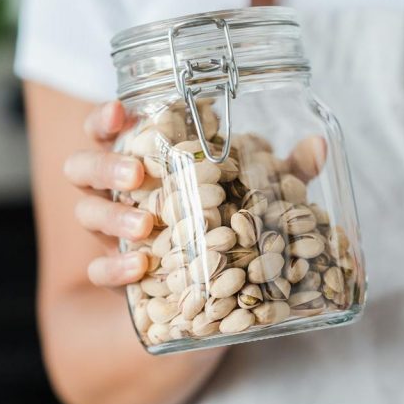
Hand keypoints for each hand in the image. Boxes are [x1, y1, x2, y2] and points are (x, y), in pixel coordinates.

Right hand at [64, 102, 330, 289]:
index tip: (118, 111)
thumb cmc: (224, 222)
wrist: (199, 293)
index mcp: (145, 161)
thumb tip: (318, 145)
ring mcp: (114, 235)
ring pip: (86, 214)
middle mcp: (120, 194)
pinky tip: (137, 270)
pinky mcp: (119, 277)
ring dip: (110, 217)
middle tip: (136, 174)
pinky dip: (113, 271)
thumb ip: (285, 172)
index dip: (105, 118)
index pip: (109, 130)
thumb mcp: (257, 195)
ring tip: (142, 228)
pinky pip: (100, 272)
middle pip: (84, 167)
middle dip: (105, 166)